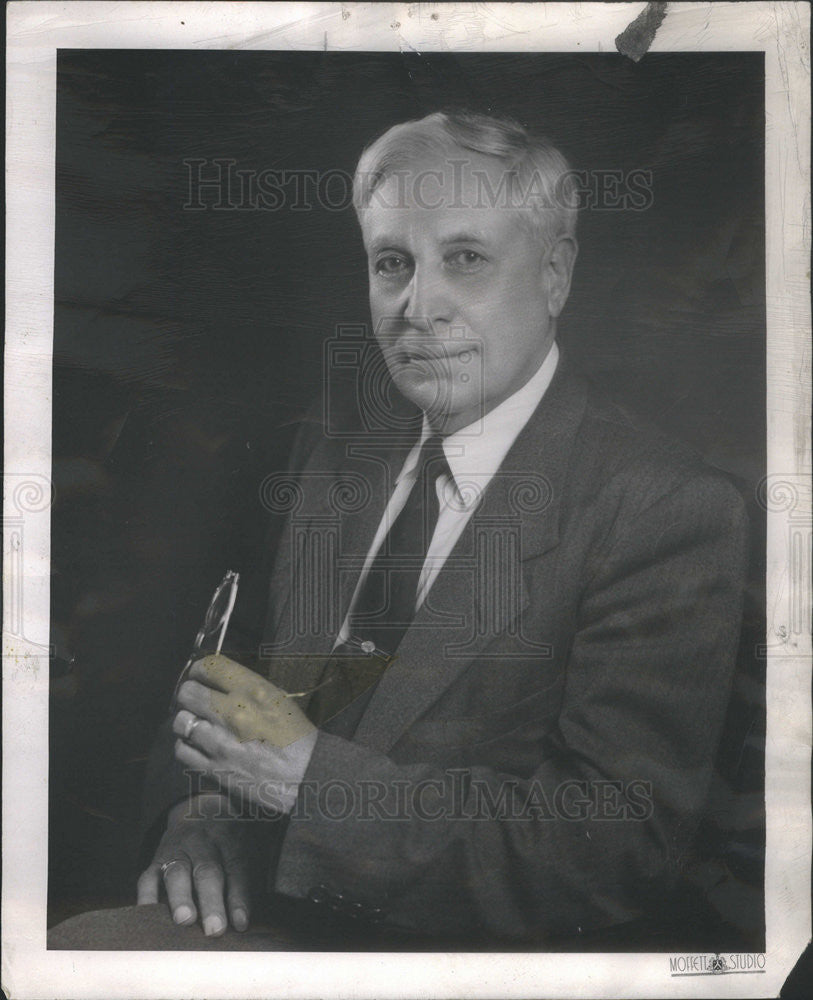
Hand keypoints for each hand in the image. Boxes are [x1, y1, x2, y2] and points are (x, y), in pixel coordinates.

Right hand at [136, 793, 249, 935]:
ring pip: (178, 873)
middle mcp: (204, 844)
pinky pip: (148, 878)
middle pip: (207, 871)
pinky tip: (149, 918)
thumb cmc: (227, 842)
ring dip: (181, 898)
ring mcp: (177, 850)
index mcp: (230, 842)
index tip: (241, 924)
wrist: (200, 809)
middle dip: (211, 902)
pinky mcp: (155, 860)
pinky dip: (147, 898)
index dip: (239, 899)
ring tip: (184, 920)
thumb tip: (241, 925)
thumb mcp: (243, 850)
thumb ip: (242, 885)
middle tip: (214, 929)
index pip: (236, 871)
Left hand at [174, 654, 317, 812]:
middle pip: (188, 692)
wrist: (307, 776)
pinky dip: (187, 747)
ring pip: (181, 721)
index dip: (199, 669)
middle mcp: (233, 711)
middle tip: (196, 702)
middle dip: (190, 695)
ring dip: (189, 722)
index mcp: (253, 690)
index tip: (199, 676)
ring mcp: (220, 742)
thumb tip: (218, 682)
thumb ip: (246, 688)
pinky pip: (181, 750)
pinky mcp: (213, 769)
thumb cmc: (296, 735)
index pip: (210, 666)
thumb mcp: (278, 698)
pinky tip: (199, 747)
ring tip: (198, 726)